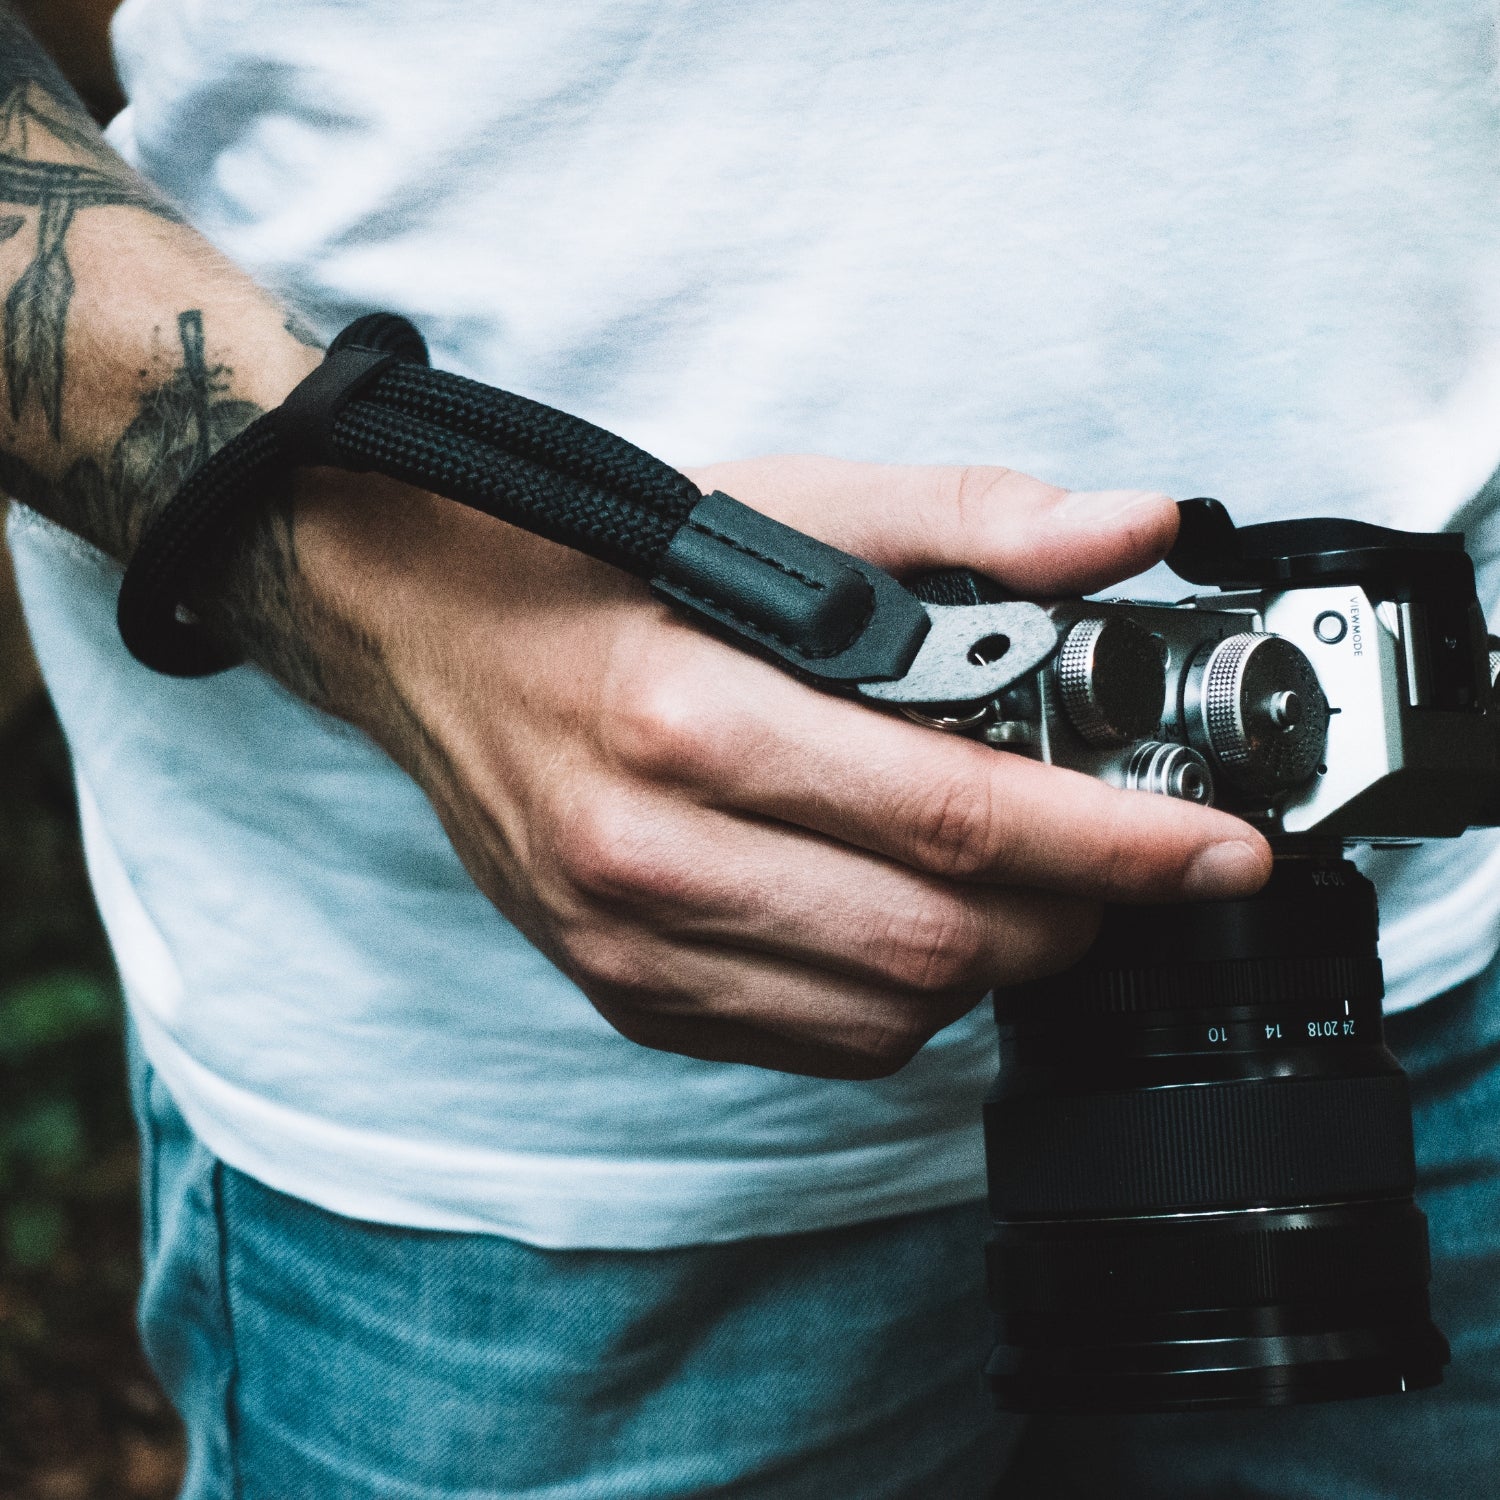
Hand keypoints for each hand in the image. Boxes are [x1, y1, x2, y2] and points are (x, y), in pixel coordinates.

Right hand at [293, 456, 1271, 1077]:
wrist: (434, 631)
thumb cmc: (604, 564)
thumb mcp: (781, 505)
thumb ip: (966, 519)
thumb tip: (1130, 533)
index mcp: (692, 714)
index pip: (953, 812)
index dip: (1113, 844)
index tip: (1216, 853)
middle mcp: (648, 852)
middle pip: (933, 938)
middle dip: (1072, 913)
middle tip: (1122, 860)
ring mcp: (627, 943)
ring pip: (886, 1012)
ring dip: (993, 959)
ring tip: (1018, 884)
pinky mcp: (622, 991)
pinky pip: (816, 1044)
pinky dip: (904, 1000)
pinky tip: (909, 919)